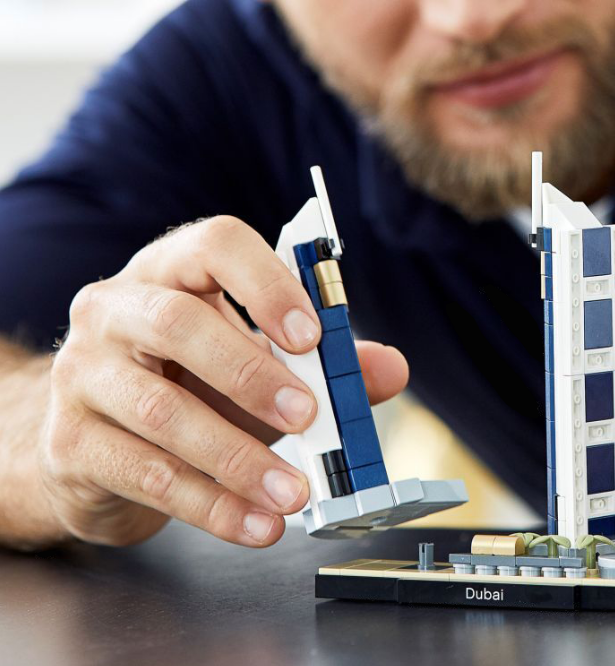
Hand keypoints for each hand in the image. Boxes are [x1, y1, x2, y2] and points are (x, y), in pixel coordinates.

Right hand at [38, 216, 407, 547]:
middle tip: (308, 416)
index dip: (267, 284)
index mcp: (170, 269)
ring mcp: (81, 374)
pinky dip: (211, 504)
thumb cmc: (190, 383)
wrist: (96, 444)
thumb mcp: (259, 363)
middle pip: (178, 324)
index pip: (214, 245)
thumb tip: (390, 369)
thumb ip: (328, 363)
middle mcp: (114, 310)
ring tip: (294, 491)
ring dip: (237, 457)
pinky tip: (256, 523)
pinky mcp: (70, 444)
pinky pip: (145, 474)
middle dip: (250, 373)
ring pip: (160, 410)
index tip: (312, 335)